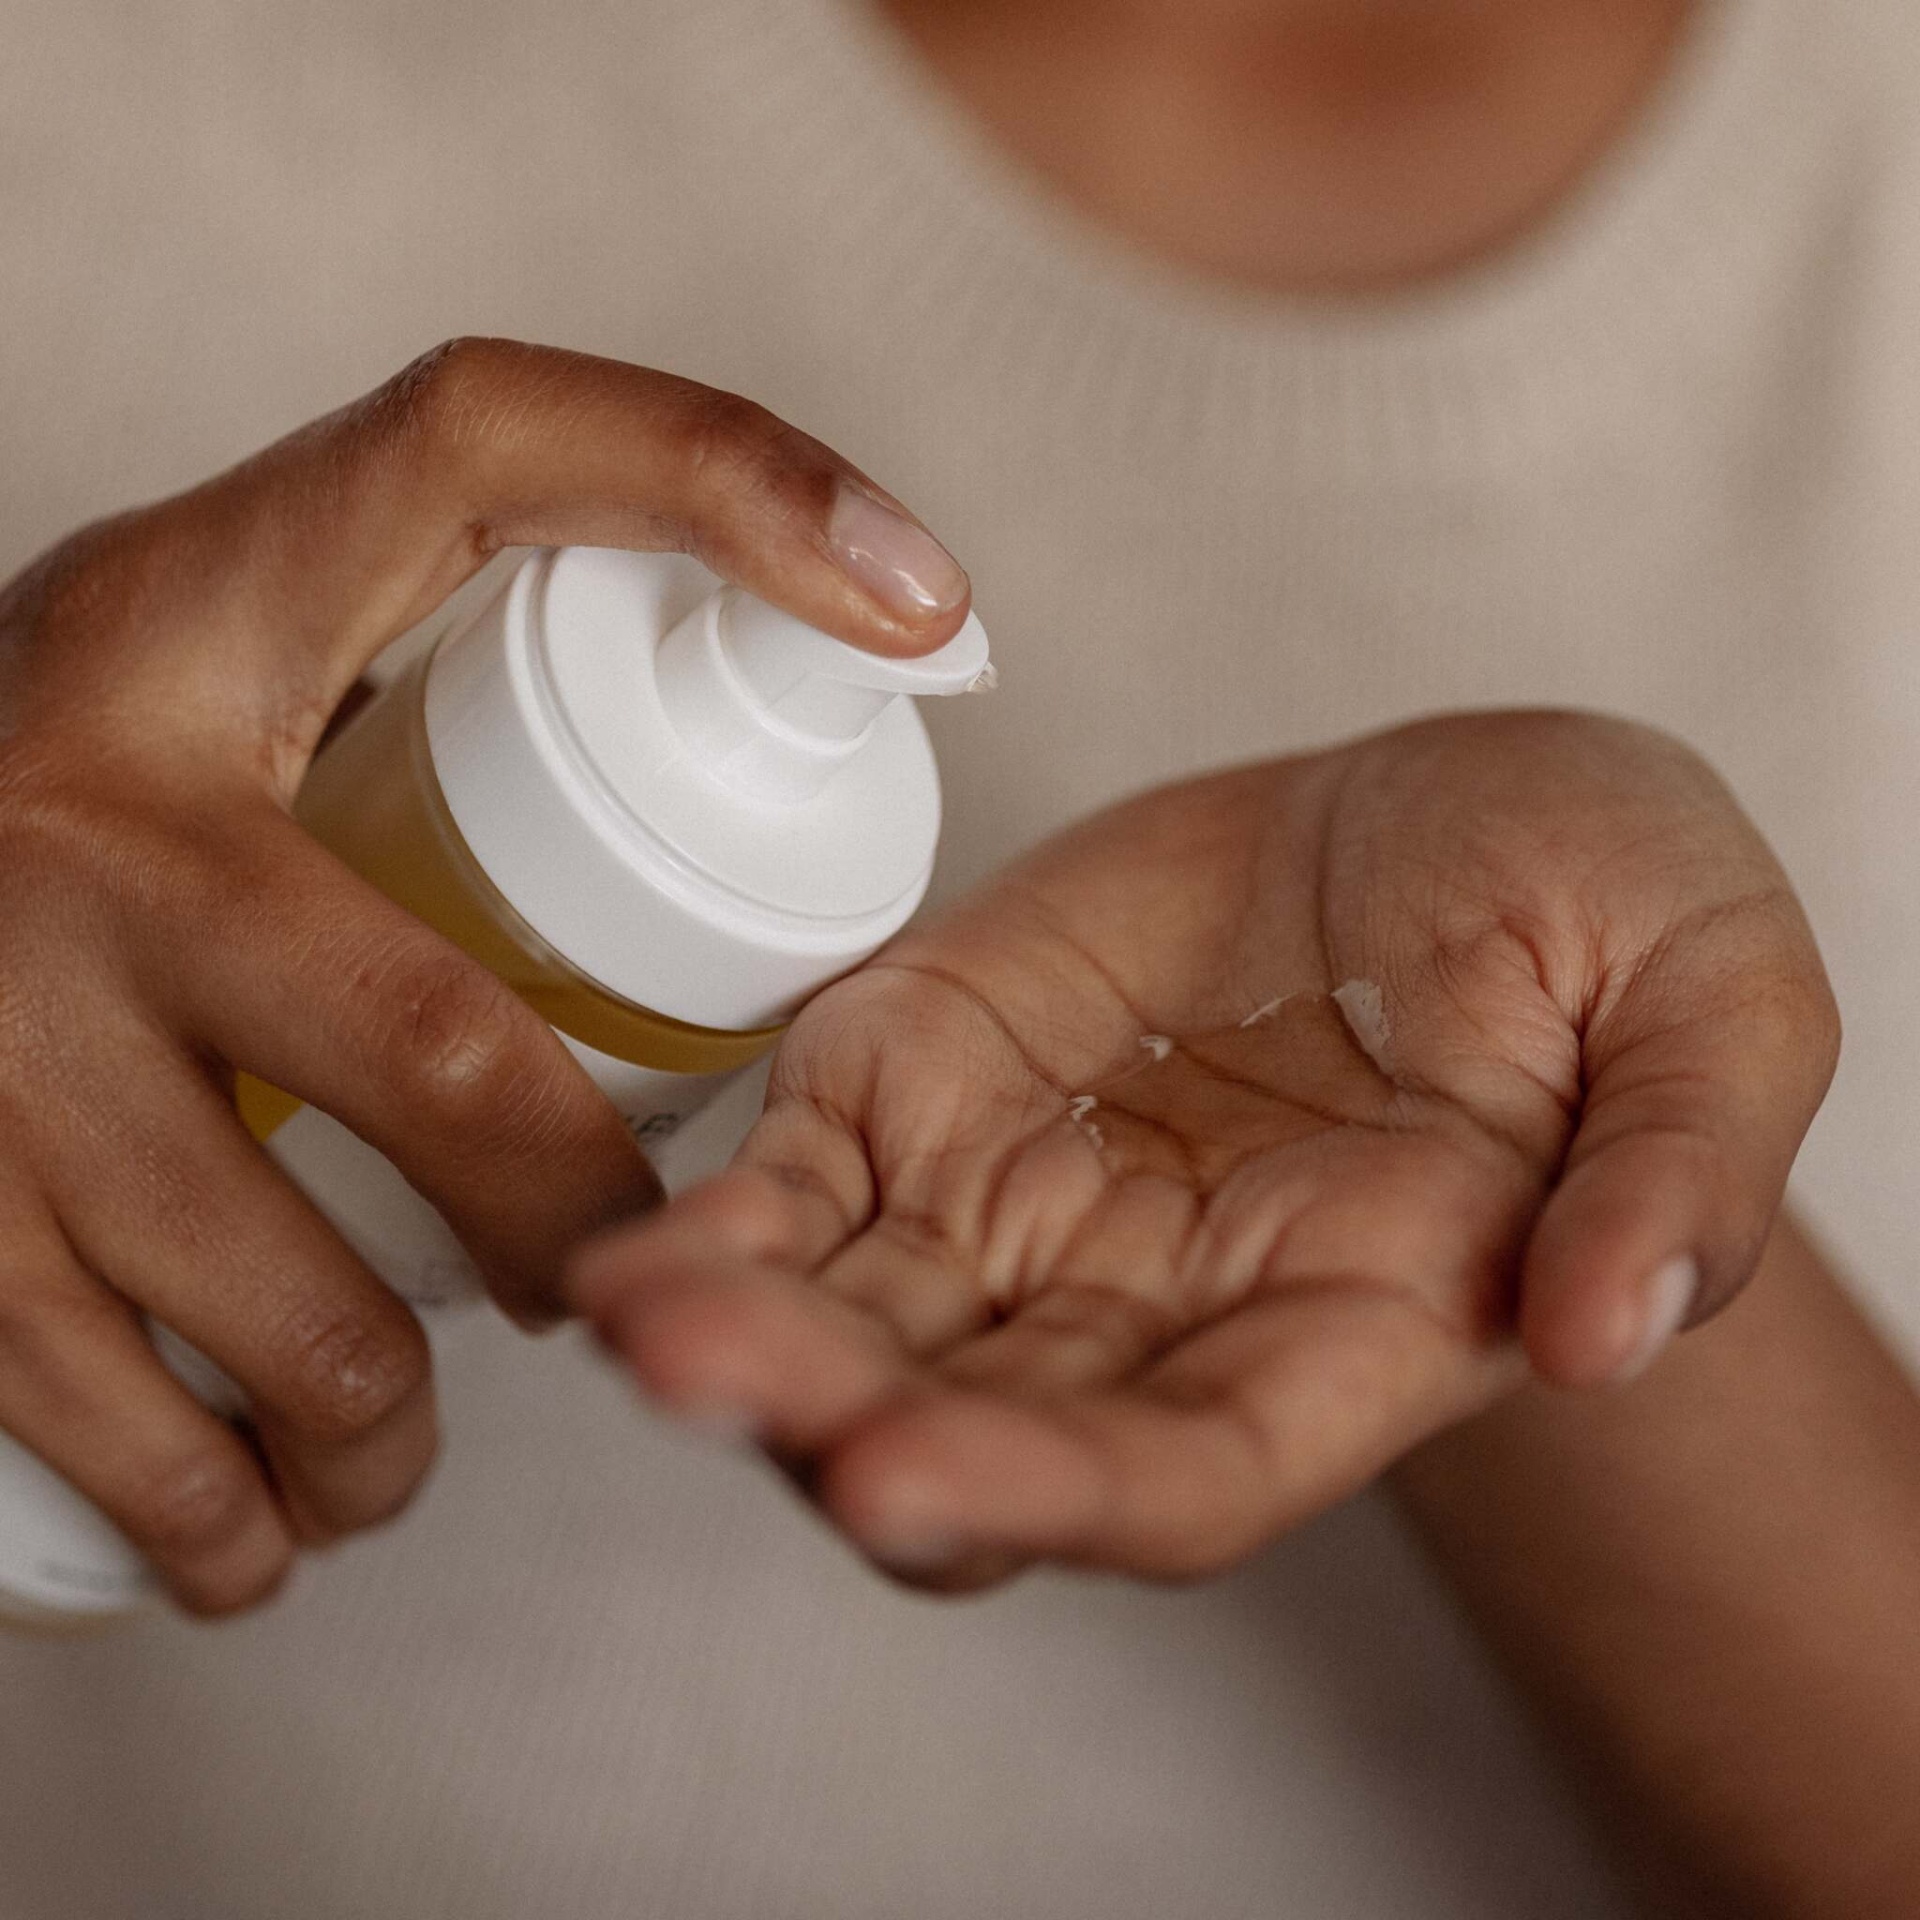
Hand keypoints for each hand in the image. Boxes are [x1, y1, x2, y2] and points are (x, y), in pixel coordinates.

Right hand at [0, 338, 970, 1612]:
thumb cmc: (80, 739)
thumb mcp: (262, 599)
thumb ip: (517, 551)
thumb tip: (876, 599)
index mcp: (190, 637)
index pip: (491, 454)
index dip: (734, 489)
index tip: (919, 606)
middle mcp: (75, 828)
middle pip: (441, 1054)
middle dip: (566, 1215)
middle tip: (594, 1279)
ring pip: (268, 1299)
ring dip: (385, 1420)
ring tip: (404, 1444)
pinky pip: (73, 1407)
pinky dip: (205, 1511)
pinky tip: (253, 1523)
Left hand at [575, 713, 1837, 1586]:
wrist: (1449, 824)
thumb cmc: (1596, 918)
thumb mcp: (1711, 1004)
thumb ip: (1681, 1169)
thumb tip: (1610, 1331)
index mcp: (1356, 1321)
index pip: (1189, 1468)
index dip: (1050, 1492)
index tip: (907, 1480)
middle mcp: (1168, 1305)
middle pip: (976, 1421)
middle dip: (827, 1418)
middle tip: (697, 1369)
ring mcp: (1034, 1204)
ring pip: (861, 1322)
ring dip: (736, 1328)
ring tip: (627, 1304)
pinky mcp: (940, 1086)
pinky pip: (808, 1183)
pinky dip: (721, 1215)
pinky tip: (633, 1235)